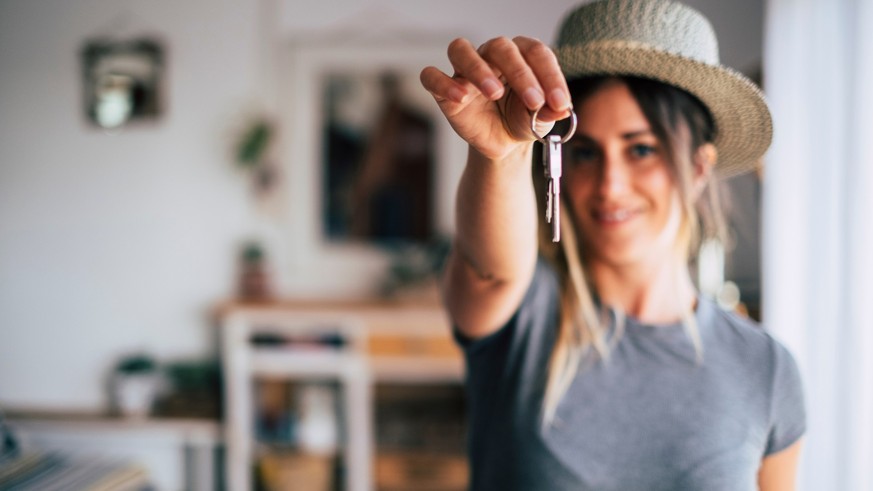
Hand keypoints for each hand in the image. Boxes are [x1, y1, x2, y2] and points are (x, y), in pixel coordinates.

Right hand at [420, 36, 572, 160]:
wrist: (502, 141)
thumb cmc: (521, 120)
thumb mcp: (541, 120)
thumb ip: (550, 112)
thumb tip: (560, 110)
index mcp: (521, 54)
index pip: (535, 52)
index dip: (550, 76)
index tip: (559, 103)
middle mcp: (492, 55)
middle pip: (501, 48)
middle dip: (521, 74)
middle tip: (534, 101)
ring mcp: (465, 70)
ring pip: (462, 50)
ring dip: (478, 68)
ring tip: (495, 92)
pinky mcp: (445, 90)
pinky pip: (432, 76)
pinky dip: (443, 83)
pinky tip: (461, 97)